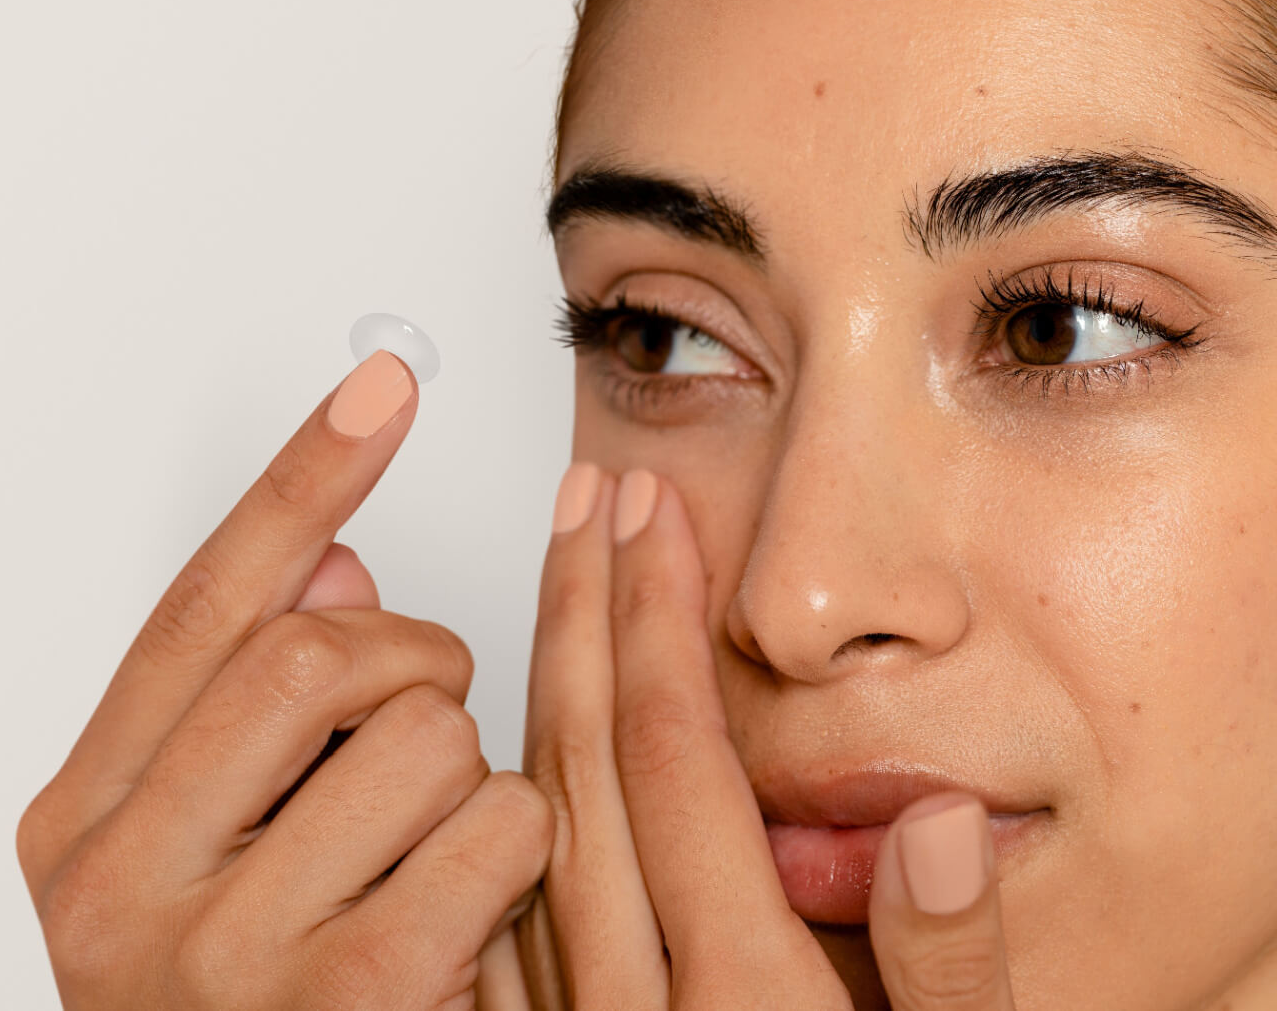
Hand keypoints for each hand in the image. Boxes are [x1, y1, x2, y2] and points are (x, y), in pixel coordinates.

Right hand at [16, 350, 553, 1009]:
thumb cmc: (258, 1009)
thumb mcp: (213, 863)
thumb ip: (248, 716)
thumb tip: (334, 566)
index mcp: (81, 826)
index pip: (201, 607)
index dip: (302, 480)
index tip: (381, 385)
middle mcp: (118, 886)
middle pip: (308, 653)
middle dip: (410, 653)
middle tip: (434, 694)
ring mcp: (223, 953)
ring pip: (422, 732)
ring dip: (467, 765)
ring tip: (432, 850)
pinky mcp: (344, 1002)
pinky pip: (494, 825)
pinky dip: (512, 842)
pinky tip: (474, 909)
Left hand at [516, 465, 1016, 1009]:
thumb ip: (953, 967)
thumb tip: (939, 825)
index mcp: (743, 1003)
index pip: (675, 758)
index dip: (658, 616)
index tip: (649, 511)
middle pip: (583, 764)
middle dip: (584, 610)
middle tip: (589, 498)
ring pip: (531, 817)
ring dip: (545, 681)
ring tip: (566, 577)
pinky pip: (504, 893)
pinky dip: (517, 782)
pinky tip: (539, 722)